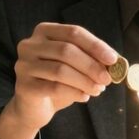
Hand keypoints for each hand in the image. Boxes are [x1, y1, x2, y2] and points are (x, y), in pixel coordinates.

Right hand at [0, 23, 117, 138]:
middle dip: (91, 65)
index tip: (113, 59)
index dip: (95, 45)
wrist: (33, 107)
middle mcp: (30, 44)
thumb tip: (115, 62)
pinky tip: (84, 97)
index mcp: (44, 31)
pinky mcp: (23, 86)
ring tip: (97, 90)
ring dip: (84, 81)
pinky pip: (54, 88)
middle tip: (107, 79)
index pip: (73, 32)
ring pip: (60, 70)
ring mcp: (24, 65)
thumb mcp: (74, 66)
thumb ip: (90, 60)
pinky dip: (74, 92)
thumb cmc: (57, 82)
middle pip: (66, 50)